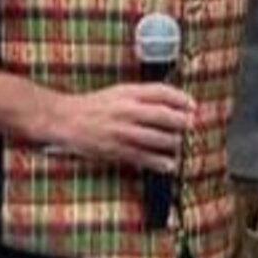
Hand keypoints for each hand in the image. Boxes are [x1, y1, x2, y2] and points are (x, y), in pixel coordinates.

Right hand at [42, 84, 195, 172]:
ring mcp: (122, 131)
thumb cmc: (95, 105)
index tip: (193, 106)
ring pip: (158, 138)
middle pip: (165, 115)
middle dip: (183, 122)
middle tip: (191, 126)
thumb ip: (144, 96)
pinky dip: (160, 162)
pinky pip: (143, 157)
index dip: (182, 99)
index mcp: (128, 93)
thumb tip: (174, 104)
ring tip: (180, 145)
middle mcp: (126, 110)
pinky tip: (170, 165)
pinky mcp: (115, 149)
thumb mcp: (119, 92)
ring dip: (175, 143)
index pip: (162, 92)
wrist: (64, 118)